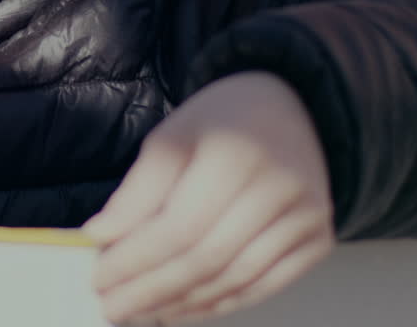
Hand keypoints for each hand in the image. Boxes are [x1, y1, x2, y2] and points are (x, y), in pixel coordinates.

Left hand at [82, 71, 334, 324]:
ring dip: (182, 303)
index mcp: (236, 153)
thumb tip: (100, 239)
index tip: (99, 278)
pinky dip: (219, 303)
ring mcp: (306, 218)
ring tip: (141, 311)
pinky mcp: (318, 240)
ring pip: (233, 279)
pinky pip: (263, 285)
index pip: (178, 226)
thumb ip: (137, 192)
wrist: (293, 110)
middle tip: (112, 307)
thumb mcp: (171, 138)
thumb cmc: (222, 122)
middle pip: (205, 258)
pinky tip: (182, 309)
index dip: (135, 259)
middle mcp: (280, 188)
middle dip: (151, 289)